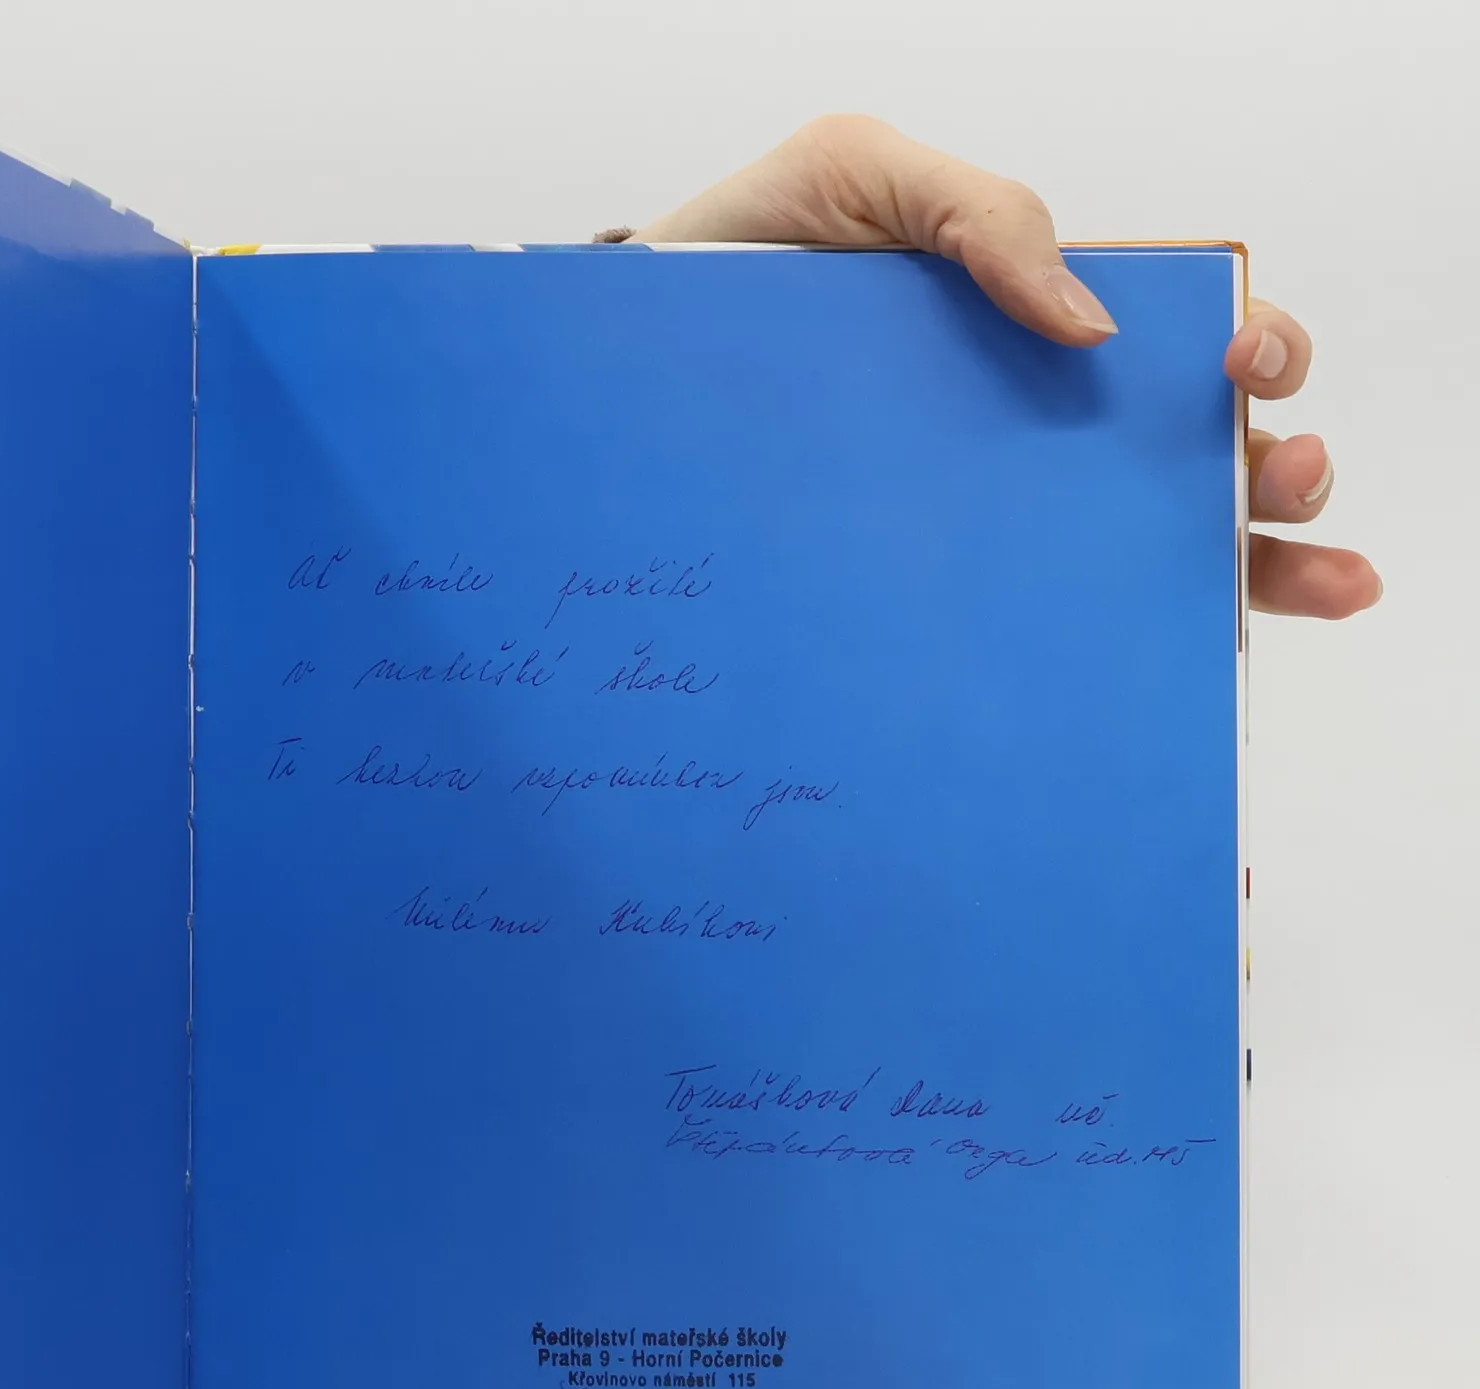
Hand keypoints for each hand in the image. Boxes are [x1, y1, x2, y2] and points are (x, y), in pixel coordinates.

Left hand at [634, 116, 1380, 619]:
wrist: (624, 382)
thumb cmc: (740, 264)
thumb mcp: (856, 177)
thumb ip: (977, 212)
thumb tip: (1097, 326)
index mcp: (1037, 328)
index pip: (1185, 346)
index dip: (1255, 354)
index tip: (1248, 371)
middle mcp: (1030, 435)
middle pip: (1192, 463)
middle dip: (1277, 476)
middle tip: (1285, 486)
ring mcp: (983, 524)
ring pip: (1140, 560)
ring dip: (1248, 575)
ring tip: (1302, 586)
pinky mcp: (925, 596)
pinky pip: (1031, 636)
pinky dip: (1118, 659)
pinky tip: (1188, 674)